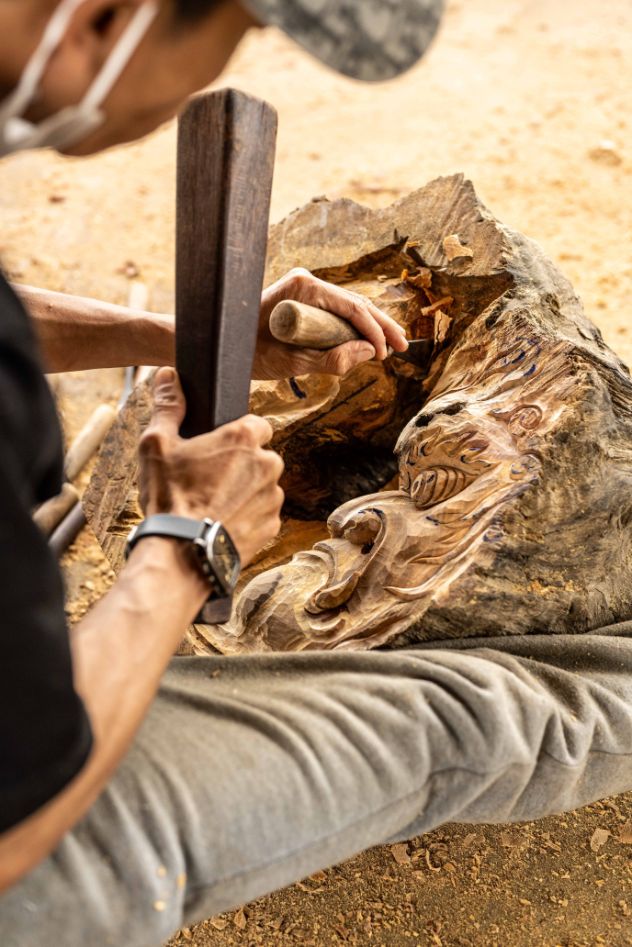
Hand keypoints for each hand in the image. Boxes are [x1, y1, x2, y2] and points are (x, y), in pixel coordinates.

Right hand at [138, 369, 283, 565]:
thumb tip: (167, 374)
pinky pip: (262, 514)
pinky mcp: (273, 526)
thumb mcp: (157, 444)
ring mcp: (273, 497)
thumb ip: (168, 405)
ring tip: (212, 505)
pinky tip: (221, 523)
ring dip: (244, 491)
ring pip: (262, 486)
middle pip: (260, 456)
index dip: (237, 435)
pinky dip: (247, 517)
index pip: (257, 423)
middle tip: (208, 479)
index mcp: (243, 438)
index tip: (218, 448)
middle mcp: (267, 464)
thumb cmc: (169, 498)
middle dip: (240, 465)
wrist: (182, 555)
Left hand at [253, 268, 408, 379]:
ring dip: (371, 327)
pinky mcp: (302, 301)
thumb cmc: (245, 352)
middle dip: (380, 326)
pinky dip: (353, 327)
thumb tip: (369, 353)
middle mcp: (306, 281)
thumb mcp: (290, 362)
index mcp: (303, 287)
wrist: (218, 343)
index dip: (374, 331)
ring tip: (392, 345)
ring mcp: (304, 289)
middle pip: (355, 304)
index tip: (385, 354)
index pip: (352, 308)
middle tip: (403, 347)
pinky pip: (335, 313)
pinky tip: (369, 341)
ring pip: (348, 308)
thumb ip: (331, 360)